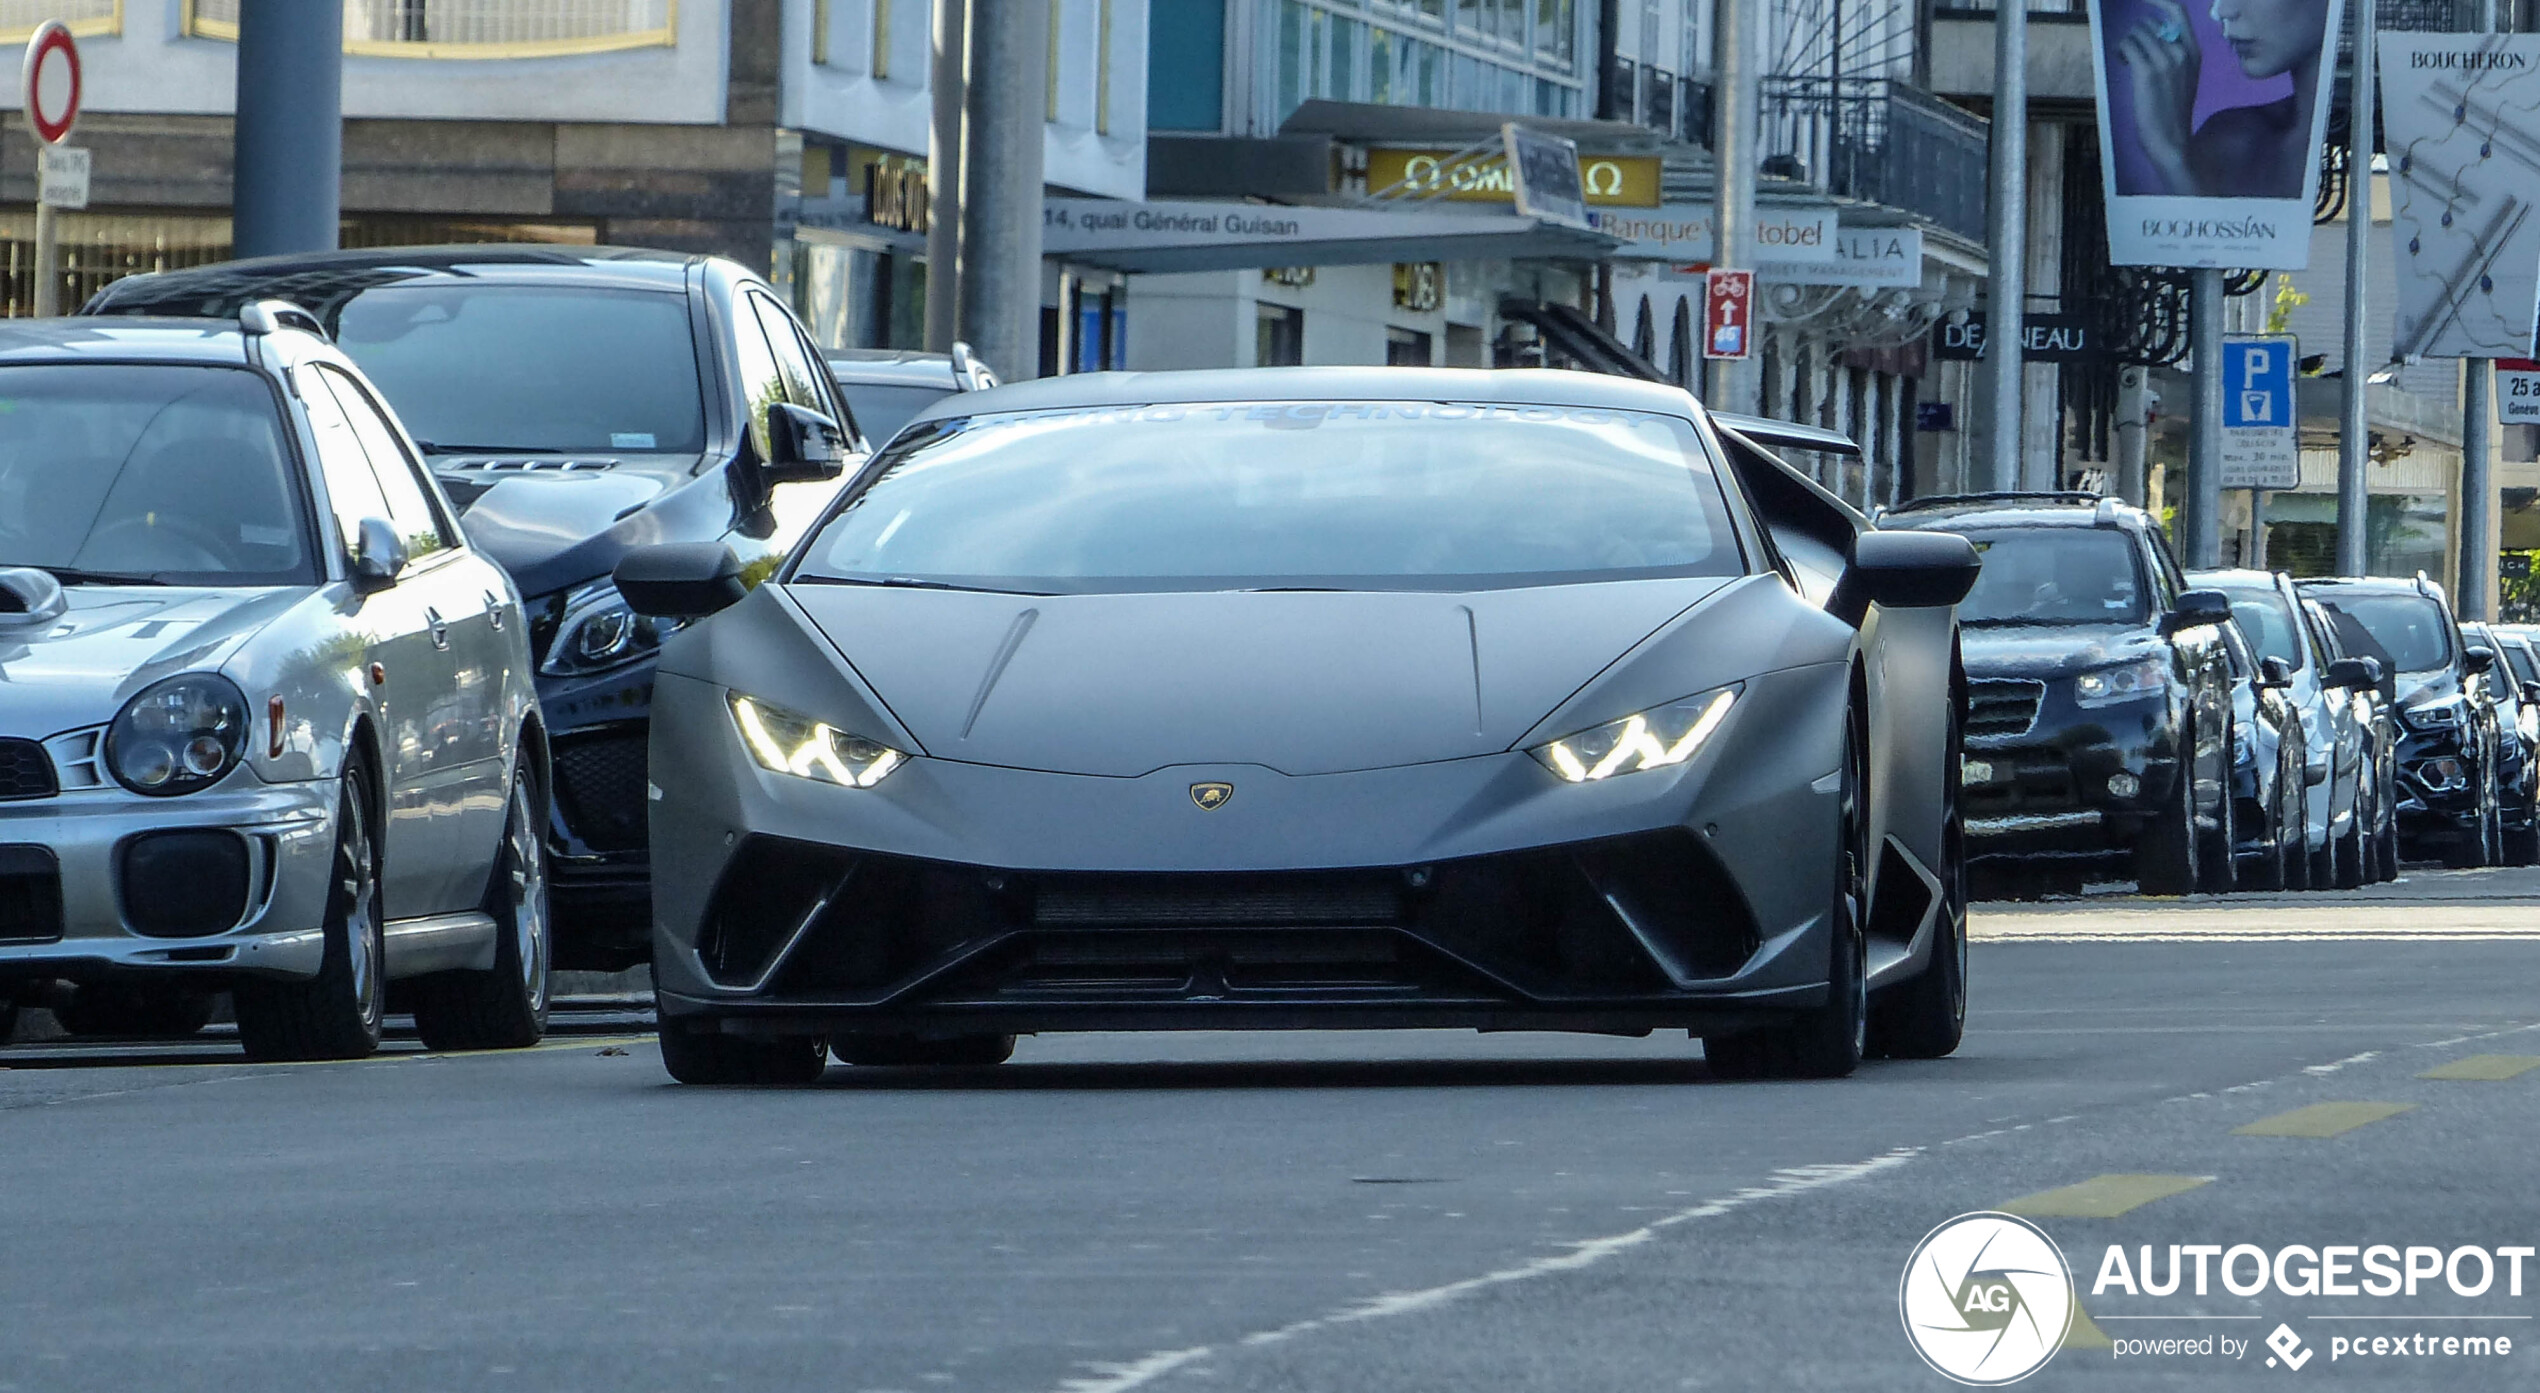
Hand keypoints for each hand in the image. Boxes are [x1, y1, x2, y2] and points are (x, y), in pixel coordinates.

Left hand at [2117, 0, 2202, 193]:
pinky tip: (2120, 60)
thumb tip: (2154, 37)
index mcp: (2193, 50)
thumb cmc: (2173, 111)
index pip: (2177, 11)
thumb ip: (2174, 55)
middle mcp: (2182, 50)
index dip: (2158, 0)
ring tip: (2125, 58)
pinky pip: (2127, 45)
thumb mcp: (2184, 77)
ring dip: (2126, 43)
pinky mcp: (2147, 71)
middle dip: (2136, 33)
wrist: (2171, 139)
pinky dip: (2120, 50)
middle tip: (2131, 51)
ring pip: (2136, 33)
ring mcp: (2165, 60)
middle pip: (2149, 23)